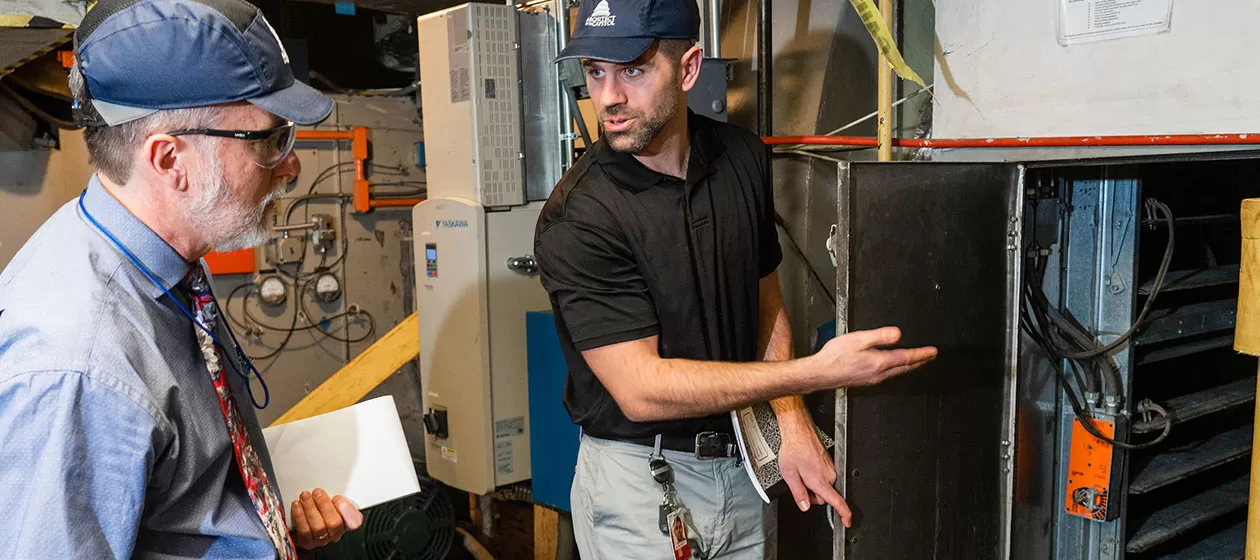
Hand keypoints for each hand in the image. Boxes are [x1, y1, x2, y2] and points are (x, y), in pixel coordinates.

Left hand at [290, 488, 363, 548]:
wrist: (299, 523)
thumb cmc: (317, 509)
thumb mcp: (329, 500)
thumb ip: (337, 498)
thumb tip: (337, 496)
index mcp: (345, 522)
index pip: (354, 521)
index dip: (349, 512)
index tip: (338, 498)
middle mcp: (334, 534)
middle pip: (334, 524)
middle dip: (324, 506)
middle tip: (317, 493)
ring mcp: (320, 540)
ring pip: (318, 528)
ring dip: (310, 509)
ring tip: (305, 496)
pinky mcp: (305, 542)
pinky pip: (303, 532)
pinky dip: (299, 516)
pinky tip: (297, 506)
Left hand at [777, 419, 852, 527]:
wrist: (799, 432)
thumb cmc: (794, 449)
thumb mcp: (790, 475)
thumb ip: (799, 494)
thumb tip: (805, 506)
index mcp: (820, 481)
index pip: (837, 502)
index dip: (844, 514)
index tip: (847, 522)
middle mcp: (829, 475)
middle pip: (825, 496)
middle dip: (813, 494)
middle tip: (800, 483)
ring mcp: (830, 468)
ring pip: (824, 486)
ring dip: (813, 484)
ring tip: (801, 472)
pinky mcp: (829, 462)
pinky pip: (824, 476)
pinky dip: (815, 475)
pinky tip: (805, 466)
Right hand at [809, 327, 936, 389]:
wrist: (820, 373)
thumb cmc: (834, 357)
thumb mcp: (858, 339)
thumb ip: (879, 336)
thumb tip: (897, 334)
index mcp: (879, 362)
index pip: (907, 358)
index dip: (921, 354)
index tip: (933, 352)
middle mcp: (878, 374)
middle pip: (905, 368)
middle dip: (920, 361)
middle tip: (930, 357)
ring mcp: (872, 379)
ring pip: (898, 373)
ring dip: (909, 366)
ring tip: (917, 361)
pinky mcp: (866, 381)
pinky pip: (888, 375)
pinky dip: (898, 370)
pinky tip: (895, 368)